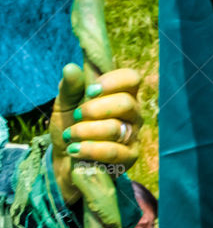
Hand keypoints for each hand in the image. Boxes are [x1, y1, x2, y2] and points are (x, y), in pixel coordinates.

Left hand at [50, 65, 141, 202]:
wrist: (65, 160)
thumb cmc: (69, 127)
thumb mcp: (64, 105)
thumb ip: (69, 87)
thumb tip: (70, 68)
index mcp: (120, 94)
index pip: (132, 79)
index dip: (113, 82)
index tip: (91, 90)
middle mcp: (132, 113)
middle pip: (125, 103)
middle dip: (94, 109)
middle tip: (76, 115)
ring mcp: (133, 135)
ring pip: (115, 128)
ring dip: (85, 131)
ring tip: (69, 136)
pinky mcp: (130, 157)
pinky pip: (113, 151)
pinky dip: (89, 150)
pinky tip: (75, 150)